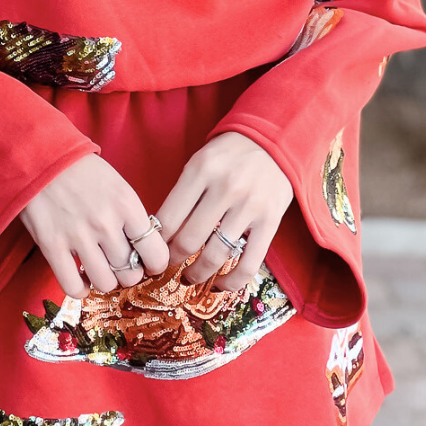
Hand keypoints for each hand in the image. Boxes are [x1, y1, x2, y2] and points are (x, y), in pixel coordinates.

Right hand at [20, 154, 169, 298]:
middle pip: (130, 273)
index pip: (156, 253)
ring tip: (98, 268)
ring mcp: (78, 236)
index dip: (154, 263)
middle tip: (119, 264)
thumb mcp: (117, 185)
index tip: (148, 263)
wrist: (40, 156)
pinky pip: (72, 287)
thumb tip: (142, 249)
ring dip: (104, 280)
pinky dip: (79, 289)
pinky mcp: (52, 246)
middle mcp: (106, 223)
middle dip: (127, 273)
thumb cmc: (81, 170)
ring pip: (105, 283)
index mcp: (127, 205)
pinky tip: (79, 277)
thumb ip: (130, 216)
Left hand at [156, 132, 293, 290]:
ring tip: (189, 277)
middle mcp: (225, 188)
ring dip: (198, 274)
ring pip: (216, 255)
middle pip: (189, 240)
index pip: (168, 218)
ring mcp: (249, 206)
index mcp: (201, 170)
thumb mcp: (200, 162)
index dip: (155, 242)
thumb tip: (161, 234)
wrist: (274, 140)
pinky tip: (220, 286)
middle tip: (167, 267)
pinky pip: (249, 263)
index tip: (152, 251)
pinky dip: (232, 282)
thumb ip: (182, 193)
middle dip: (173, 260)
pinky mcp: (270, 221)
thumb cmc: (230, 154)